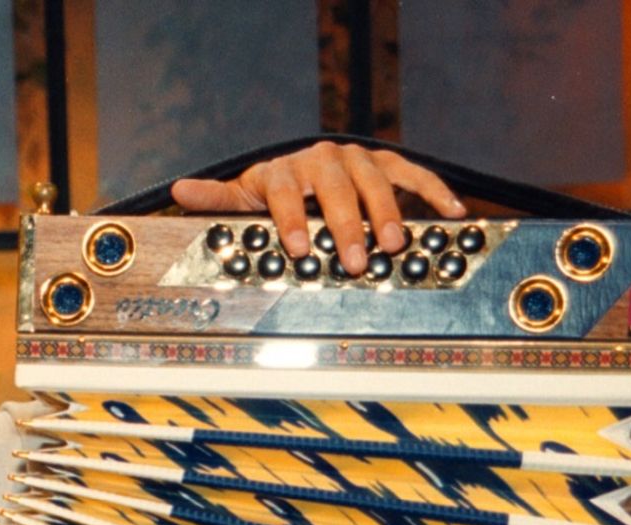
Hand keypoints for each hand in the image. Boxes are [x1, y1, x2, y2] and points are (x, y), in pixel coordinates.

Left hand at [171, 142, 465, 277]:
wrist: (306, 170)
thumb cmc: (273, 194)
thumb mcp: (243, 198)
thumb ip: (216, 200)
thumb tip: (179, 190)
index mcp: (283, 172)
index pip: (286, 193)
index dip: (293, 219)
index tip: (299, 247)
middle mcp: (320, 159)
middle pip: (335, 189)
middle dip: (346, 225)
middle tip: (354, 259)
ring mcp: (356, 159)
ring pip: (375, 180)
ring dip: (388, 212)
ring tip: (395, 243)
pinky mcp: (385, 162)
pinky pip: (413, 174)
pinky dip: (433, 191)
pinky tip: (451, 212)